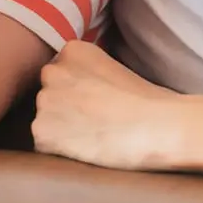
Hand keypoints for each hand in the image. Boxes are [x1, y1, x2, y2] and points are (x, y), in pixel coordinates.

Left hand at [32, 40, 197, 171]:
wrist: (161, 128)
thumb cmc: (152, 103)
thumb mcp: (116, 69)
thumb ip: (89, 74)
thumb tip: (79, 91)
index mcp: (72, 51)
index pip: (61, 74)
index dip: (78, 93)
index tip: (98, 102)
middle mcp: (52, 71)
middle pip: (49, 95)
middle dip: (66, 109)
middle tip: (96, 121)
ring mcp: (44, 101)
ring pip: (45, 120)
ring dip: (62, 131)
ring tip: (95, 136)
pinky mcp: (42, 131)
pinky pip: (44, 145)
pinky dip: (61, 152)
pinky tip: (87, 150)